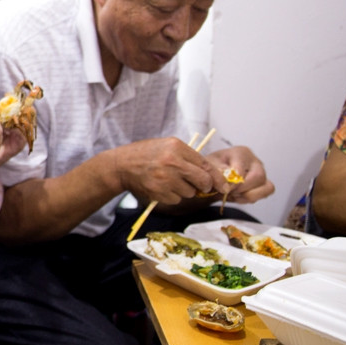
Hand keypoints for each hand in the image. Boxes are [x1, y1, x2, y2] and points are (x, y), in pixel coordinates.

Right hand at [112, 137, 226, 204]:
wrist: (122, 165)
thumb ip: (188, 157)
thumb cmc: (146, 154)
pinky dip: (172, 195)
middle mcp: (172, 162)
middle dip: (204, 186)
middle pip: (202, 181)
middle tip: (198, 185)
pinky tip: (162, 186)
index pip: (206, 165)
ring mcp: (165, 179)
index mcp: (177, 147)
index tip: (223, 186)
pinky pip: (176, 199)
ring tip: (170, 180)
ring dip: (185, 190)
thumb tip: (211, 175)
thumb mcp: (168, 146)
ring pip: (190, 192)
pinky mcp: (159, 192)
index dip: (217, 178)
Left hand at [206, 146, 274, 203]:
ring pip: (266, 186)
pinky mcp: (264, 183)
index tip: (224, 189)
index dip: (233, 184)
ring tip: (233, 194)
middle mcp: (254, 161)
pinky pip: (266, 192)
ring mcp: (262, 172)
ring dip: (248, 195)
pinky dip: (253, 198)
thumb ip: (217, 172)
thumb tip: (229, 180)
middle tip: (228, 192)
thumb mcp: (208, 167)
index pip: (241, 170)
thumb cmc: (212, 168)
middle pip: (258, 177)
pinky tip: (239, 196)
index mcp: (240, 153)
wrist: (213, 175)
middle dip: (242, 189)